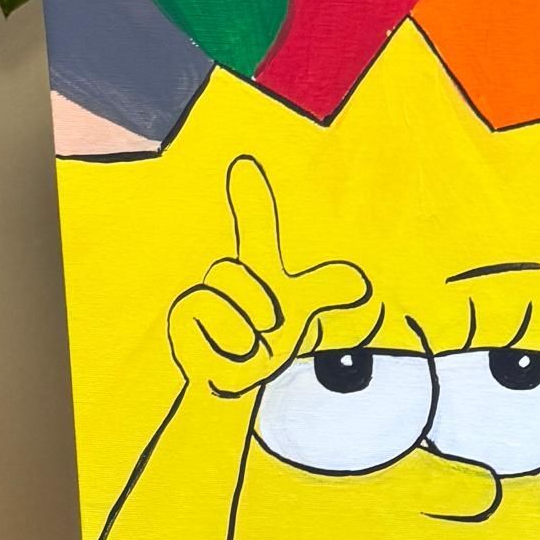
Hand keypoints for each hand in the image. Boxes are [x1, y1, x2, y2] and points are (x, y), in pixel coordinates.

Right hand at [167, 155, 370, 396]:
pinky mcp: (179, 324)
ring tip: (247, 345)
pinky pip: (201, 328)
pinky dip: (223, 352)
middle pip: (228, 273)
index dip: (249, 196)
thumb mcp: (300, 311)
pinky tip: (225, 357)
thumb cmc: (267, 333)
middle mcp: (225, 274)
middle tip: (264, 327)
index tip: (244, 164)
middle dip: (253, 308)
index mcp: (256, 264)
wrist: (234, 374)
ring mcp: (199, 296)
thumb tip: (360, 284)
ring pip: (216, 304)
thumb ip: (325, 292)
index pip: (255, 225)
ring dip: (242, 335)